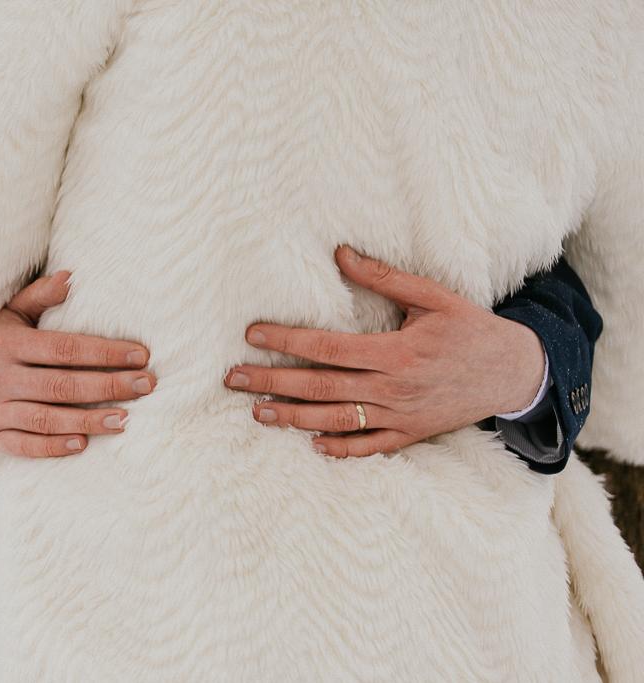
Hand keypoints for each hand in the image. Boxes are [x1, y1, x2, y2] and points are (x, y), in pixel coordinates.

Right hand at [0, 271, 154, 457]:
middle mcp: (0, 377)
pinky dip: (54, 446)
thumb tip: (70, 276)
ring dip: (89, 420)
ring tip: (126, 418)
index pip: (64, 348)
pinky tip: (84, 443)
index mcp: (8, 343)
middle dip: (108, 386)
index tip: (141, 355)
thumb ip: (39, 296)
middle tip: (146, 385)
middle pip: (61, 385)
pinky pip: (25, 446)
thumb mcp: (10, 315)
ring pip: (46, 419)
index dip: (104, 352)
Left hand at [224, 245, 545, 457]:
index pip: (326, 348)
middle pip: (320, 387)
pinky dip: (340, 447)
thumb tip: (340, 254)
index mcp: (395, 352)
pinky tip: (311, 443)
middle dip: (272, 383)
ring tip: (257, 412)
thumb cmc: (471, 330)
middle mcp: (392, 388)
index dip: (286, 342)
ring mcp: (399, 416)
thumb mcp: (432, 297)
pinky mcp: (409, 434)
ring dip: (292, 418)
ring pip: (335, 420)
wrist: (515, 373)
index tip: (252, 336)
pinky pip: (369, 447)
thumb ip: (383, 278)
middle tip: (233, 379)